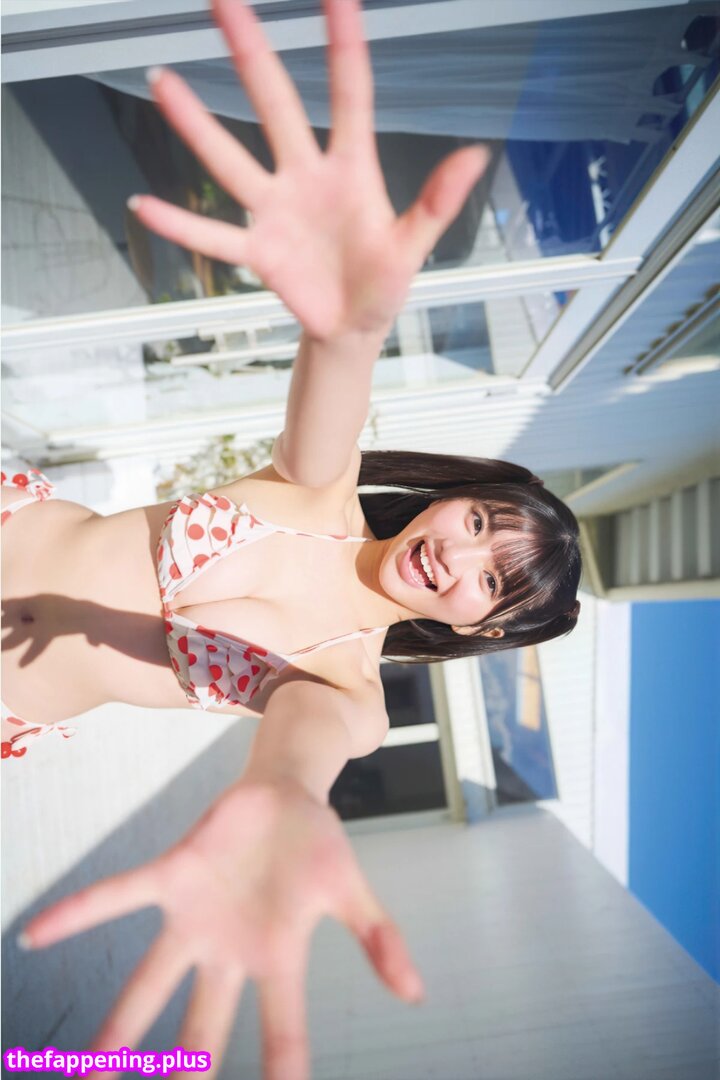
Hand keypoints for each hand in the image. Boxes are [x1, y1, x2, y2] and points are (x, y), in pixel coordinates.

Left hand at [22, 778, 423, 1079]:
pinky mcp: (174, 874)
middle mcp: (230, 950)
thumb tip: (416, 992)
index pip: (283, 1031)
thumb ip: (379, 939)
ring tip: (85, 1071)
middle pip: (203, 1028)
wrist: (287, 793)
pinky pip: (119, 896)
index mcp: (278, 956)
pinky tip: (33, 933)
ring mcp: (197, 917)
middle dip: (185, 1073)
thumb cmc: (318, 846)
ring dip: (118, 1030)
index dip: (282, 1073)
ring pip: (150, 982)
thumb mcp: (353, 890)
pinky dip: (78, 912)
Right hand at [131, 0, 487, 339]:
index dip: (343, 44)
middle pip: (275, 106)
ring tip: (162, 82)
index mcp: (351, 170)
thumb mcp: (413, 246)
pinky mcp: (257, 251)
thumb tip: (475, 155)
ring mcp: (275, 211)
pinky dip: (181, 227)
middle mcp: (306, 178)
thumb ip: (437, 202)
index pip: (350, 94)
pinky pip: (214, 237)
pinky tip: (145, 205)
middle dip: (251, 54)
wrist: (352, 330)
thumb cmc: (383, 285)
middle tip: (223, 1)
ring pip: (231, 160)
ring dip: (196, 125)